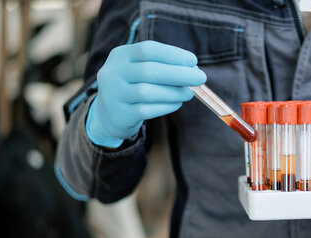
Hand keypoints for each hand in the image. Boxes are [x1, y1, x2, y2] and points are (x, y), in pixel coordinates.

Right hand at [87, 41, 206, 147]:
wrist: (110, 113)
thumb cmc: (134, 85)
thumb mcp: (141, 69)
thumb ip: (163, 66)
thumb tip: (193, 69)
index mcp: (120, 55)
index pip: (148, 50)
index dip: (173, 54)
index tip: (193, 61)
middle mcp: (113, 73)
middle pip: (149, 71)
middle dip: (179, 74)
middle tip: (200, 78)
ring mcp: (113, 95)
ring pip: (147, 92)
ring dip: (174, 92)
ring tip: (189, 93)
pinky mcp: (120, 115)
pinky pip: (146, 110)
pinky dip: (166, 106)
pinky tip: (177, 103)